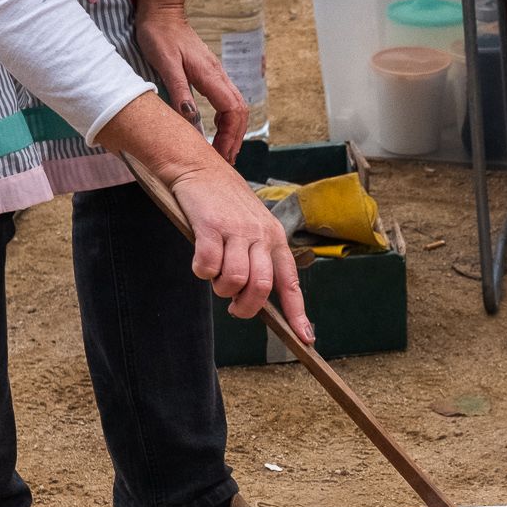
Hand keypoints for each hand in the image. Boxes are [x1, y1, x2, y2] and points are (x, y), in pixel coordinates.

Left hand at [137, 4, 248, 162]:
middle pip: (239, 112)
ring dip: (232, 130)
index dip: (230, 135)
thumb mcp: (165, 64)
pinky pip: (226, 101)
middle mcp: (218, 76)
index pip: (233, 110)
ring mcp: (216, 75)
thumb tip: (191, 119)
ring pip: (235, 107)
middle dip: (235, 137)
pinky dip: (226, 119)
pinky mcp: (209, 75)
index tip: (220, 152)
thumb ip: (179, 90)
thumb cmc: (160, 35)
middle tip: (224, 159)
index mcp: (210, 75)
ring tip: (223, 150)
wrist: (162, 13)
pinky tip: (216, 130)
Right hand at [169, 161, 313, 341]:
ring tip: (216, 277)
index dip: (298, 314)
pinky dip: (202, 272)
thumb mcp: (254, 226)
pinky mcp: (211, 226)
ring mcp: (236, 230)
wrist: (201, 168)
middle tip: (234, 307)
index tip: (305, 339)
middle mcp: (261, 235)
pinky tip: (202, 261)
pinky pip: (208, 266)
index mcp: (276, 238)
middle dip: (246, 307)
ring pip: (234, 280)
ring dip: (221, 289)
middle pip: (261, 287)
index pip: (291, 282)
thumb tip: (257, 297)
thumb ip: (259, 257)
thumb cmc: (227, 203)